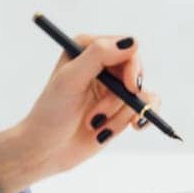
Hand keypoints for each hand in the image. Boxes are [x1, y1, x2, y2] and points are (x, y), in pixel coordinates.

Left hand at [5, 34, 161, 184]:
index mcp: (86, 48)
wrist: (46, 150)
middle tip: (98, 117)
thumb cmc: (51, 113)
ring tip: (95, 126)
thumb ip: (98, 56)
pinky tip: (129, 128)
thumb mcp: (70, 80)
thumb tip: (132, 42)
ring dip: (120, 116)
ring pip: (141, 95)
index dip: (132, 68)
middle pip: (136, 72)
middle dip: (120, 99)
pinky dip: (137, 120)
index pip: (126, 47)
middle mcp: (102, 64)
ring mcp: (112, 87)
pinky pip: (146, 108)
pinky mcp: (121, 107)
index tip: (130, 88)